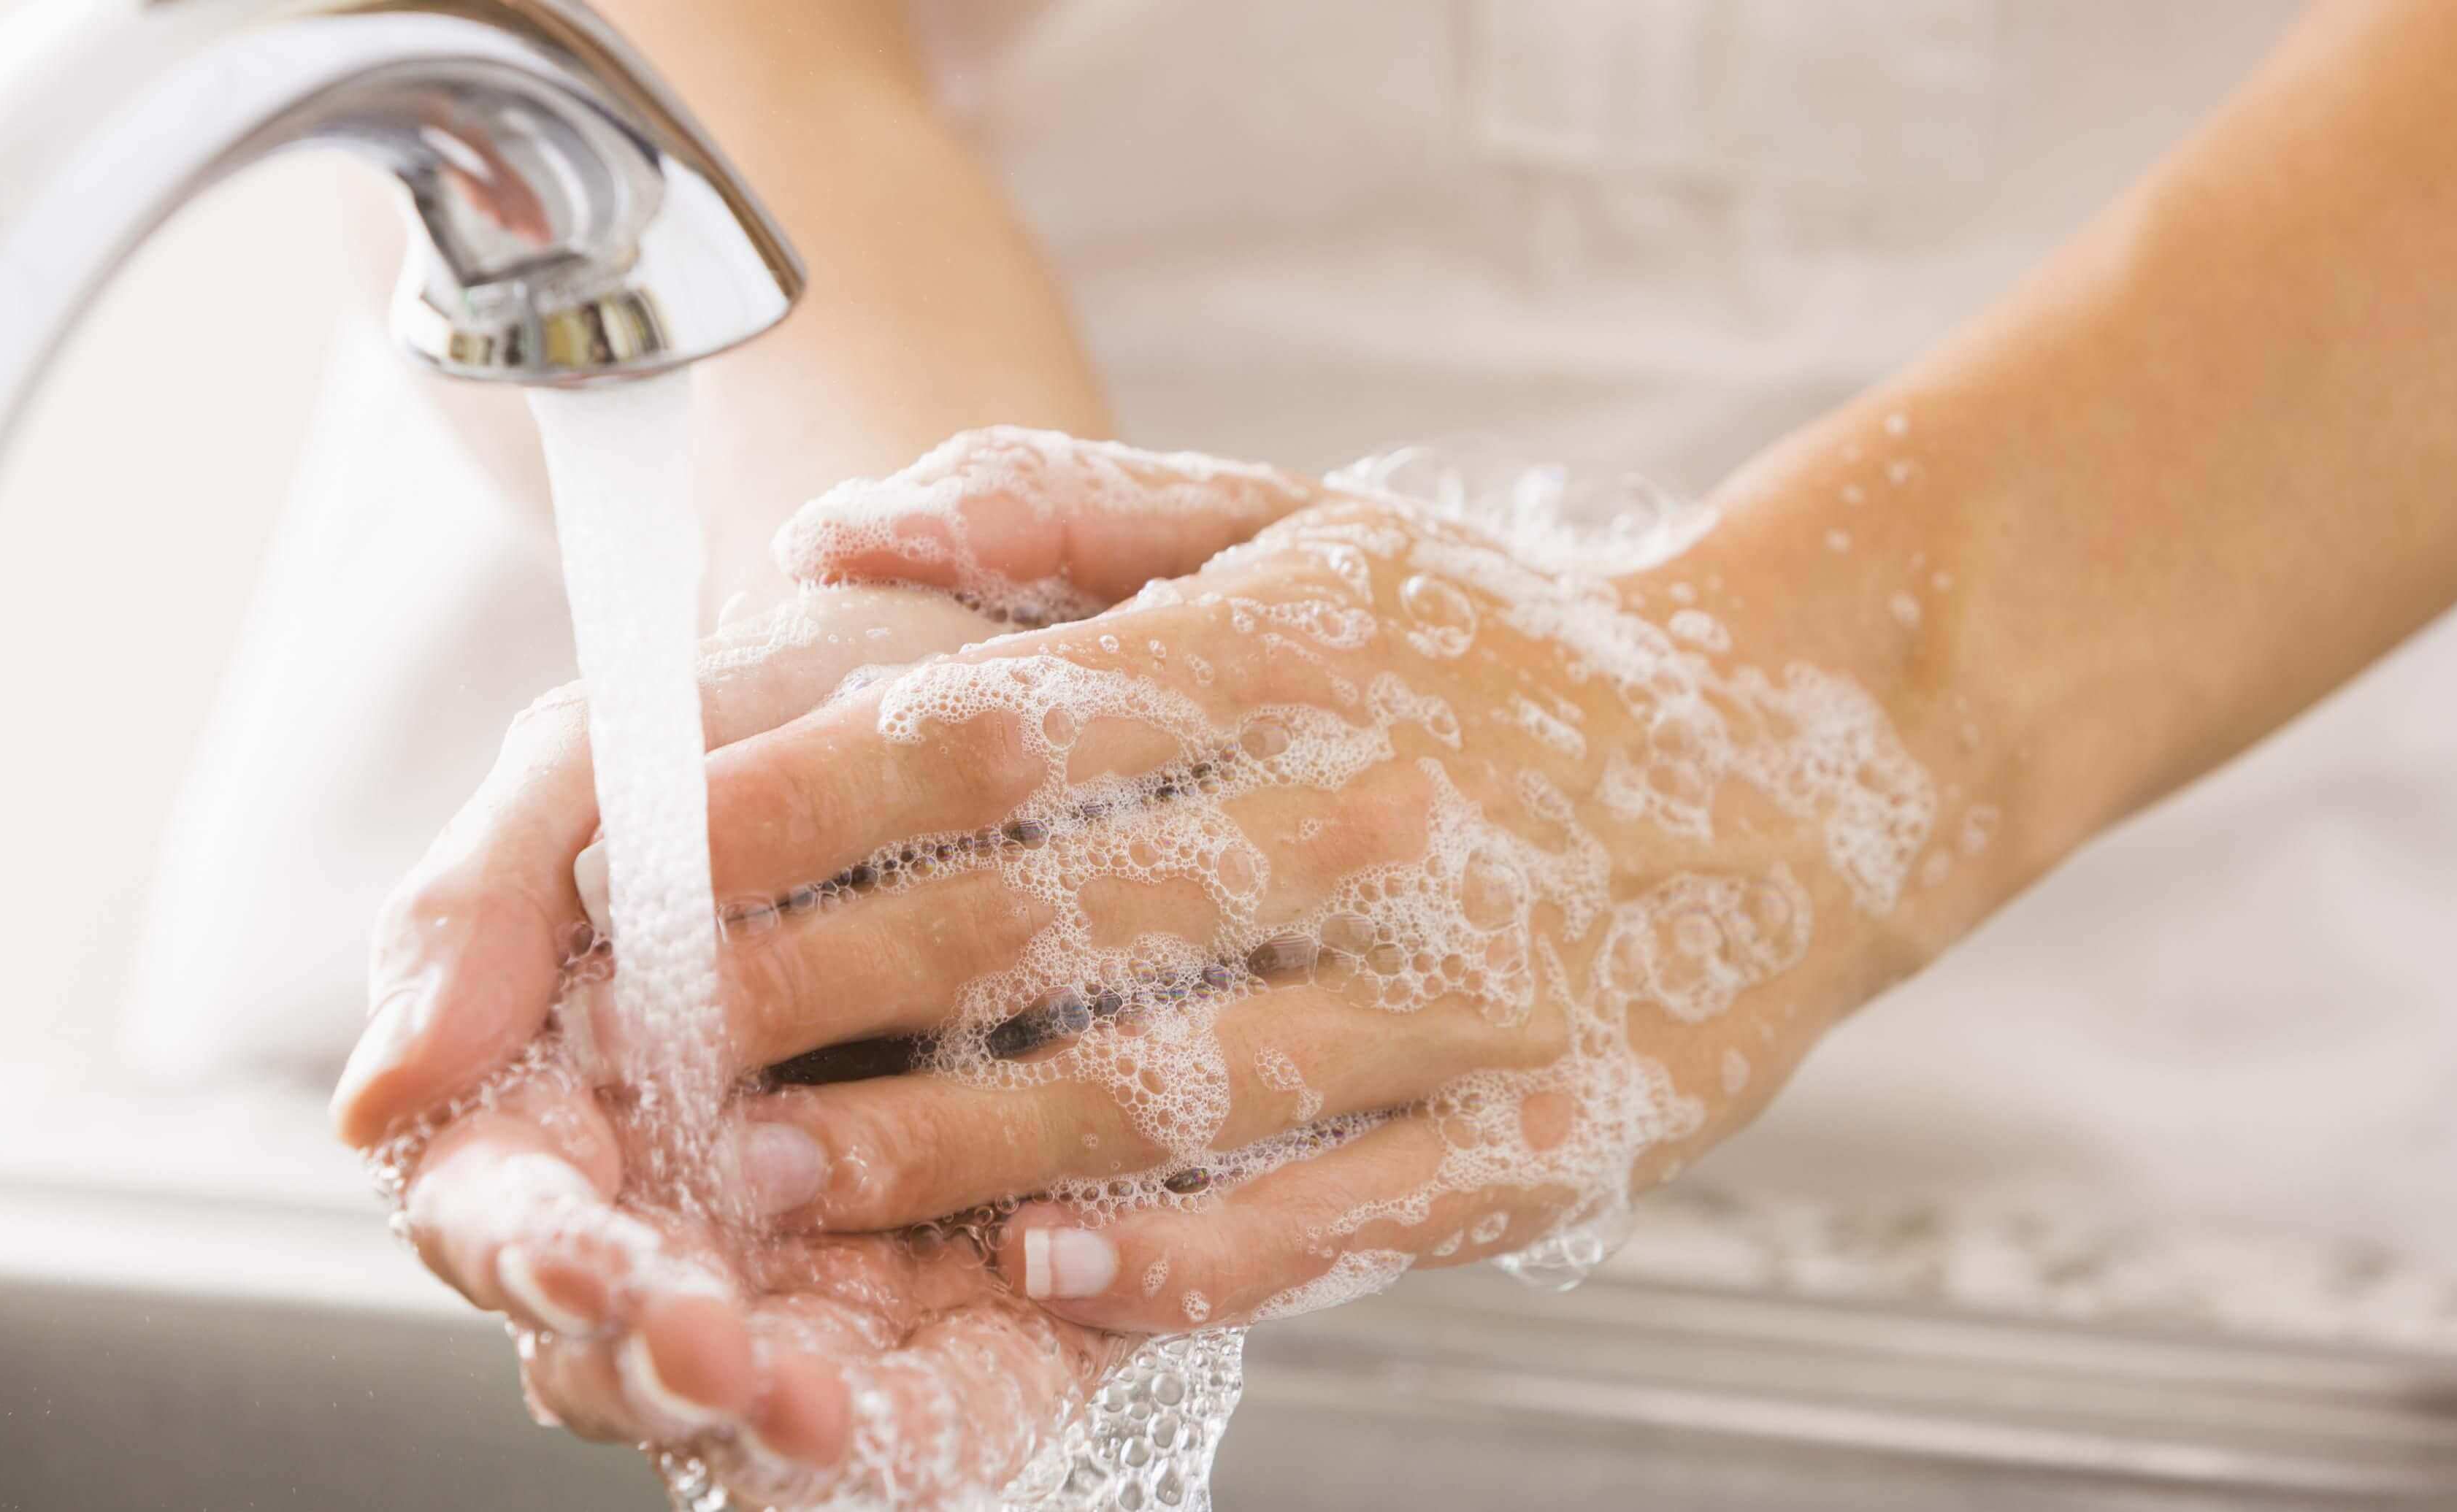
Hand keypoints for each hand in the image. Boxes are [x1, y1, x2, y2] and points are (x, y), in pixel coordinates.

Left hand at [357, 429, 1959, 1342]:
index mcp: (1295, 655)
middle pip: (1058, 917)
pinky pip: (1346, 1208)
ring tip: (792, 1184)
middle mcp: (1371, 813)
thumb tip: (834, 535)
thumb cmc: (1505, 649)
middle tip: (669, 1062)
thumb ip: (1067, 514)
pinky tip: (1056, 1269)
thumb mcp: (1308, 526)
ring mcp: (1467, 985)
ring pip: (1179, 1085)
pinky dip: (1196, 1249)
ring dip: (968, 1147)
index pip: (1003, 721)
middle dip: (839, 994)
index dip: (806, 796)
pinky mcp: (1549, 1126)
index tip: (650, 856)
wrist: (1807, 760)